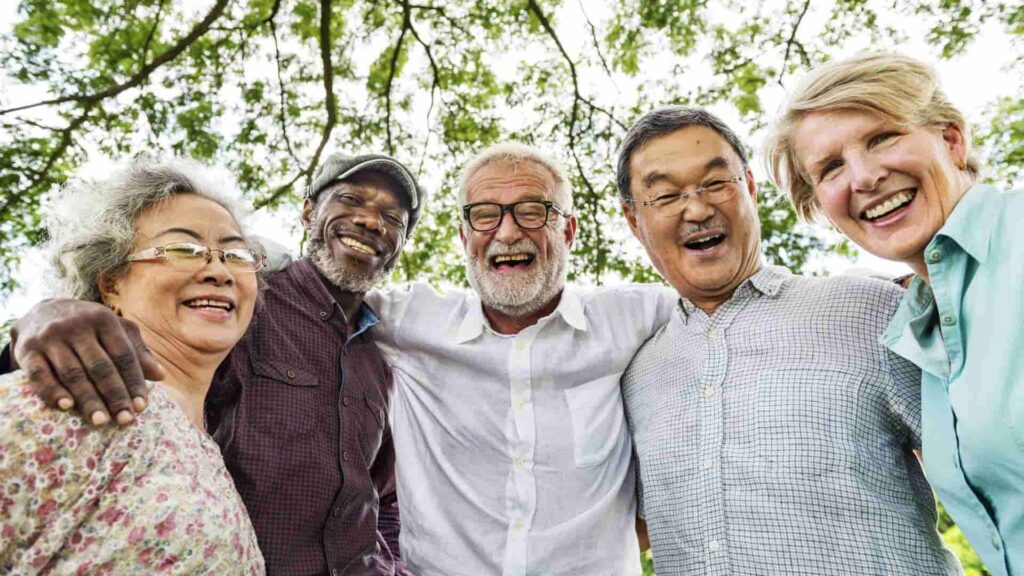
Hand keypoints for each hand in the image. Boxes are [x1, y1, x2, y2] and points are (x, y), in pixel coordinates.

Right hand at [12, 298, 164, 425]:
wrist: (40, 311)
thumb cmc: (87, 326)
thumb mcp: (114, 330)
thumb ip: (136, 351)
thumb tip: (161, 375)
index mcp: (104, 319)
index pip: (123, 355)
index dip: (134, 382)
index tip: (142, 407)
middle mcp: (77, 326)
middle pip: (100, 366)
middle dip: (115, 396)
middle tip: (125, 420)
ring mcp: (50, 337)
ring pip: (73, 373)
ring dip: (88, 400)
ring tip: (101, 421)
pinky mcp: (27, 350)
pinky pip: (40, 375)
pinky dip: (52, 392)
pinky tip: (66, 407)